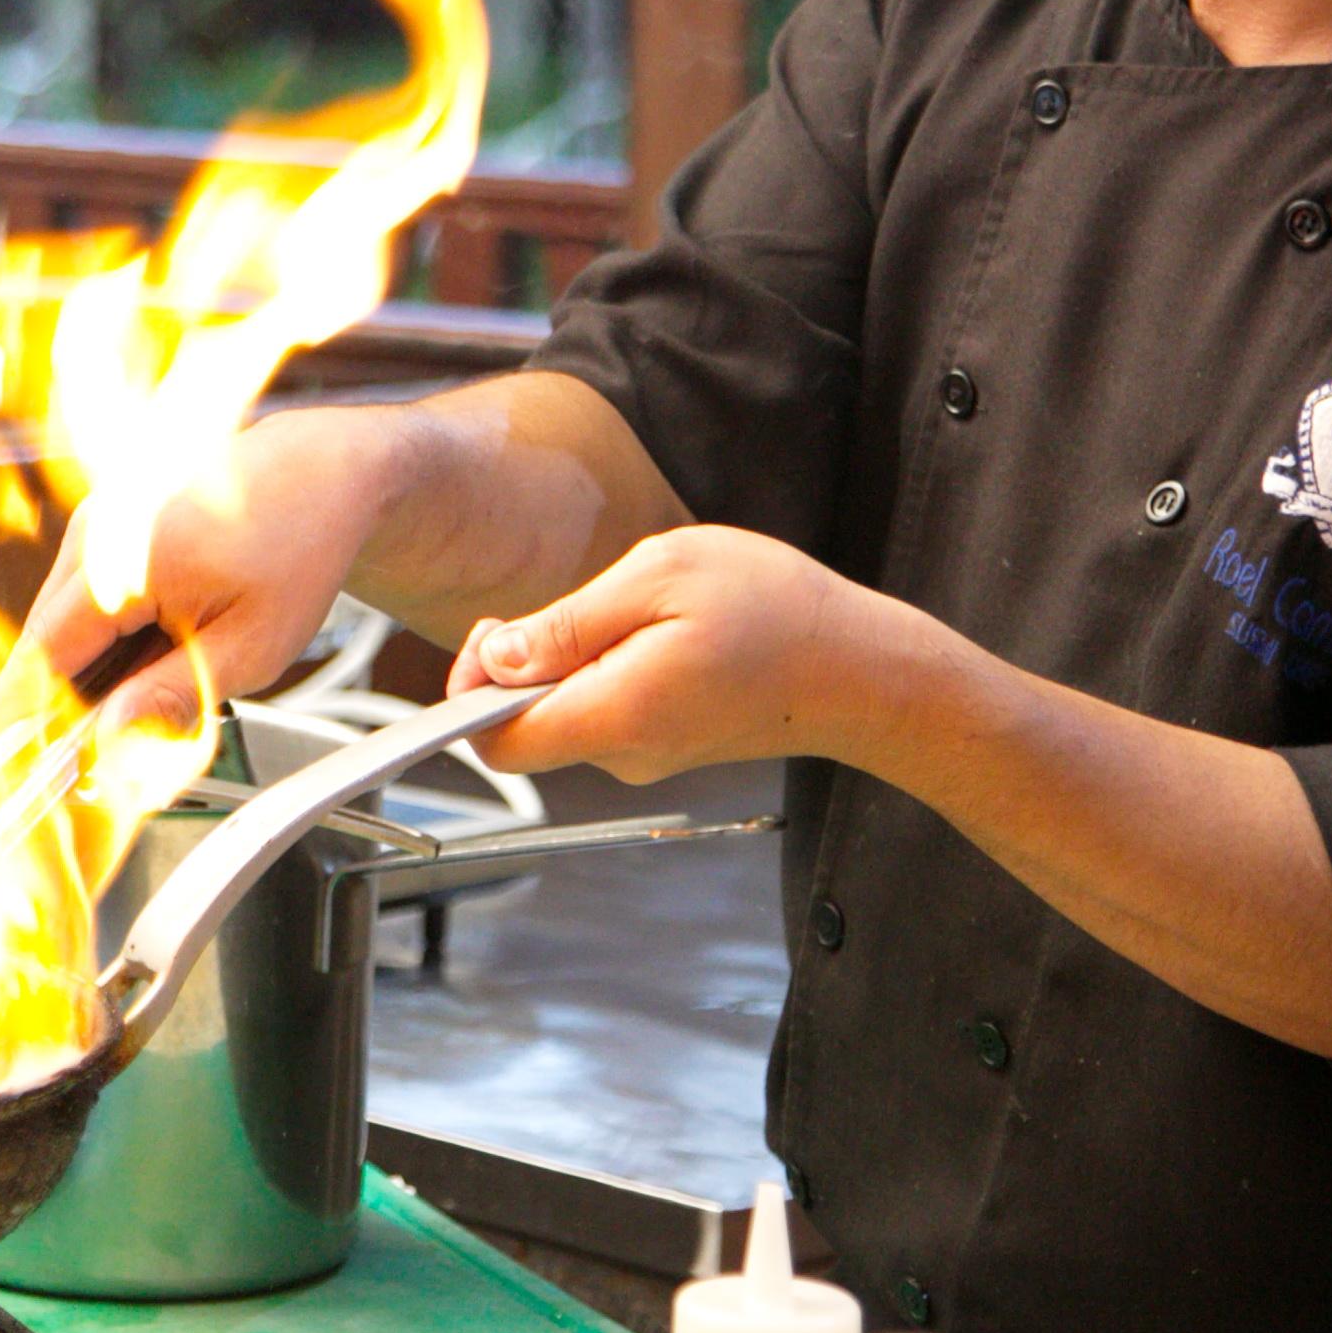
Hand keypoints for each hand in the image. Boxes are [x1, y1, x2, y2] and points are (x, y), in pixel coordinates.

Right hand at [20, 406, 411, 734]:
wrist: (321, 473)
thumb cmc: (299, 547)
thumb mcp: (249, 646)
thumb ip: (172, 697)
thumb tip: (110, 744)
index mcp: (127, 560)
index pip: (44, 655)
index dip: (26, 716)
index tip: (28, 767)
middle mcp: (99, 531)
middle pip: (46, 638)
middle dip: (65, 699)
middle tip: (102, 749)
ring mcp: (100, 521)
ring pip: (66, 617)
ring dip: (92, 665)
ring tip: (161, 680)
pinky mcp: (110, 523)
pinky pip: (87, 591)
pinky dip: (109, 632)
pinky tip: (159, 644)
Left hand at [447, 523, 927, 783]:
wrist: (863, 670)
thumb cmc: (776, 611)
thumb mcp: (661, 577)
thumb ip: (570, 622)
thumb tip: (496, 655)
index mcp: (613, 714)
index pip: (496, 741)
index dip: (468, 690)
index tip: (492, 631)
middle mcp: (622, 752)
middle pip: (524, 726)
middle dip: (520, 664)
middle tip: (571, 602)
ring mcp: (645, 755)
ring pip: (565, 713)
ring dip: (571, 658)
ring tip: (635, 609)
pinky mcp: (666, 743)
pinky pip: (605, 709)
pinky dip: (606, 668)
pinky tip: (657, 631)